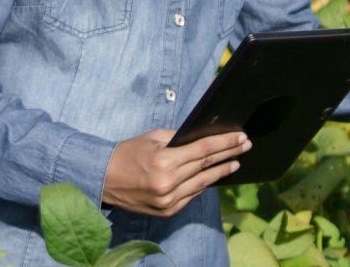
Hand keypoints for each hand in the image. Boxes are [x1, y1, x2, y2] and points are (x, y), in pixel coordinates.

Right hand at [102, 129, 249, 216]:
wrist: (103, 178)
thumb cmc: (127, 153)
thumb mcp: (152, 137)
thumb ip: (179, 138)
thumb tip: (204, 138)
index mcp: (164, 162)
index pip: (203, 150)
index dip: (225, 143)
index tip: (241, 137)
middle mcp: (168, 184)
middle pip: (206, 166)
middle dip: (228, 154)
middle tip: (245, 146)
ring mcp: (169, 201)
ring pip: (203, 184)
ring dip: (221, 172)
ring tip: (235, 162)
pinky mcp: (167, 211)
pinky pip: (192, 195)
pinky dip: (204, 185)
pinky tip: (214, 177)